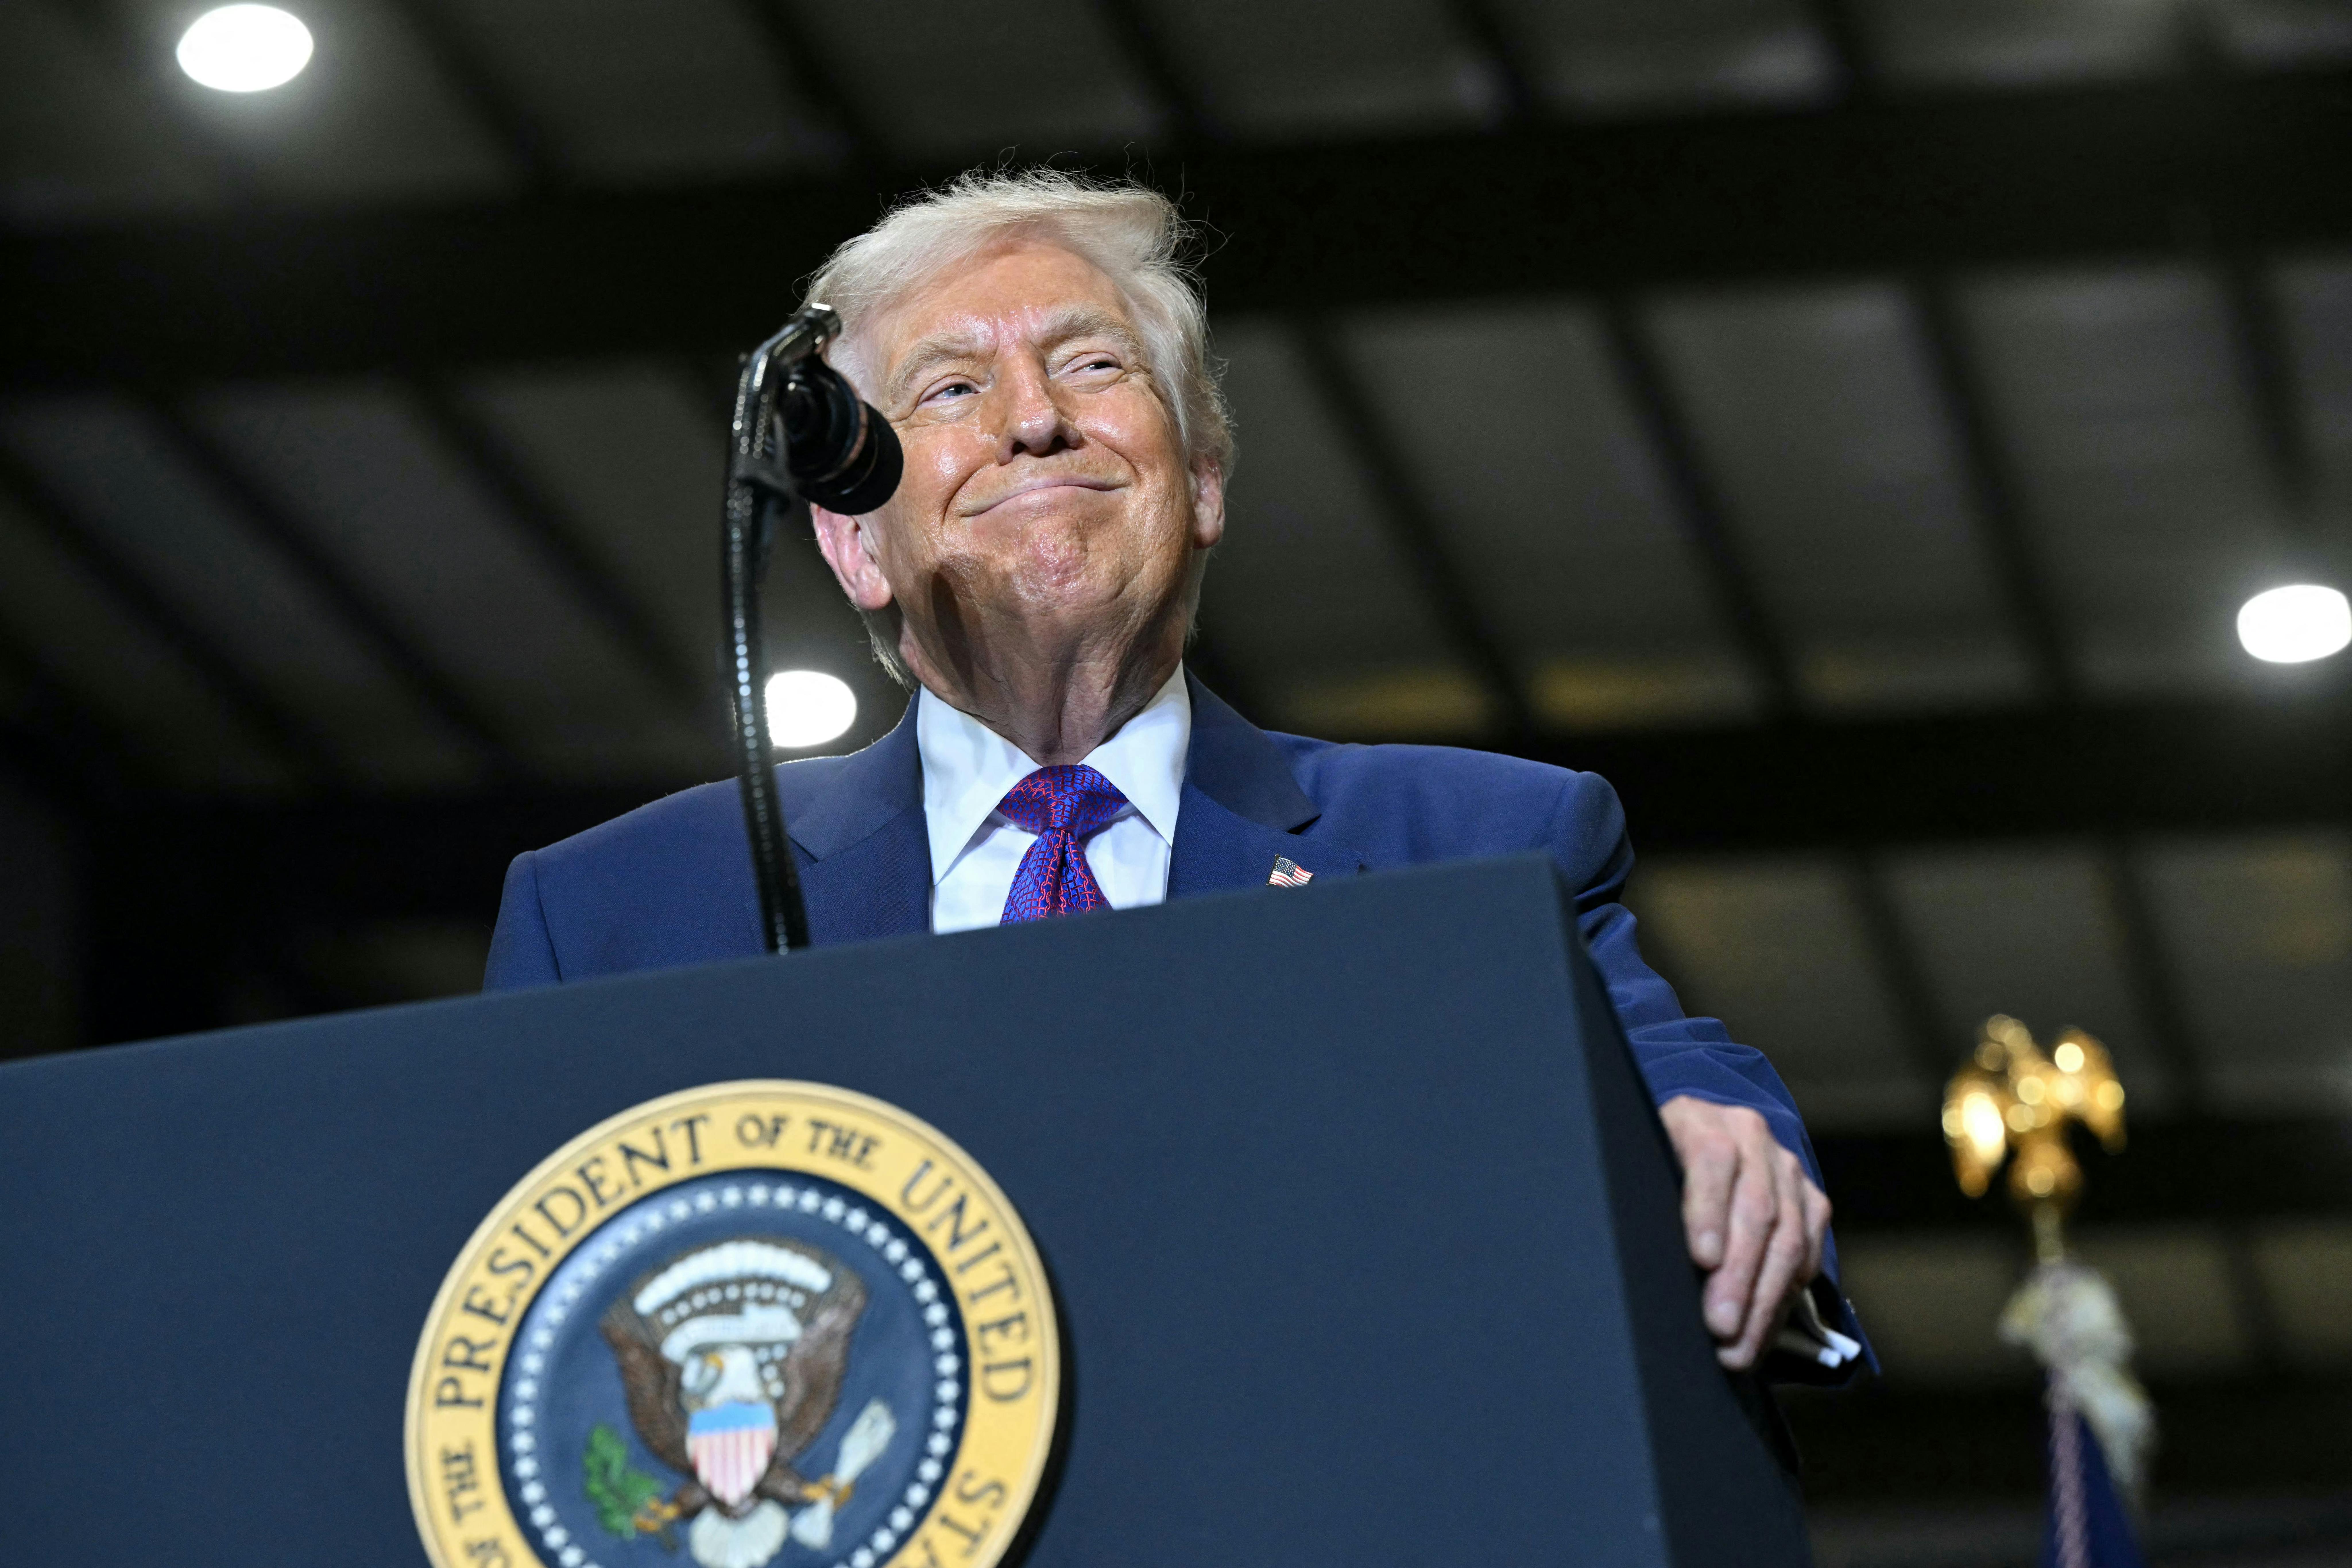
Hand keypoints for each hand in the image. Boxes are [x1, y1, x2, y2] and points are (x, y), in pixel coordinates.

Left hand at [1657, 1096, 1831, 1370]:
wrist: (1701, 1142)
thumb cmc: (1655, 1167)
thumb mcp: (1640, 1168)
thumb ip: (1646, 1201)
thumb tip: (1643, 1265)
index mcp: (1698, 1120)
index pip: (1712, 1159)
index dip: (1707, 1210)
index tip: (1701, 1260)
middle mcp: (1750, 1135)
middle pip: (1756, 1209)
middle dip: (1738, 1276)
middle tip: (1720, 1326)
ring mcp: (1786, 1167)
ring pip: (1788, 1238)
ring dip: (1763, 1300)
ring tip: (1737, 1348)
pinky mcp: (1811, 1200)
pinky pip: (1808, 1254)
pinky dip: (1783, 1299)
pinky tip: (1759, 1332)